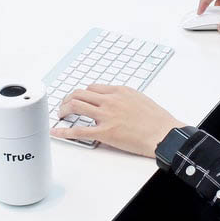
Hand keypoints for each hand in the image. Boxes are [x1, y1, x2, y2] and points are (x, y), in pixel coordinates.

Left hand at [50, 84, 185, 156]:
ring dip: (64, 109)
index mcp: (120, 91)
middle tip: (65, 106)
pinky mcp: (104, 132)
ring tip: (61, 115)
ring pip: (75, 105)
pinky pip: (78, 130)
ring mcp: (106, 115)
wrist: (164, 133)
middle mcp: (110, 100)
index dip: (83, 94)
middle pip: (80, 93)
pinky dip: (64, 130)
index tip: (80, 100)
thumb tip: (115, 101)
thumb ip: (125, 98)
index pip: (93, 87)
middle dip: (68, 99)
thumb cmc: (157, 119)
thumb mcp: (141, 99)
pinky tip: (56, 131)